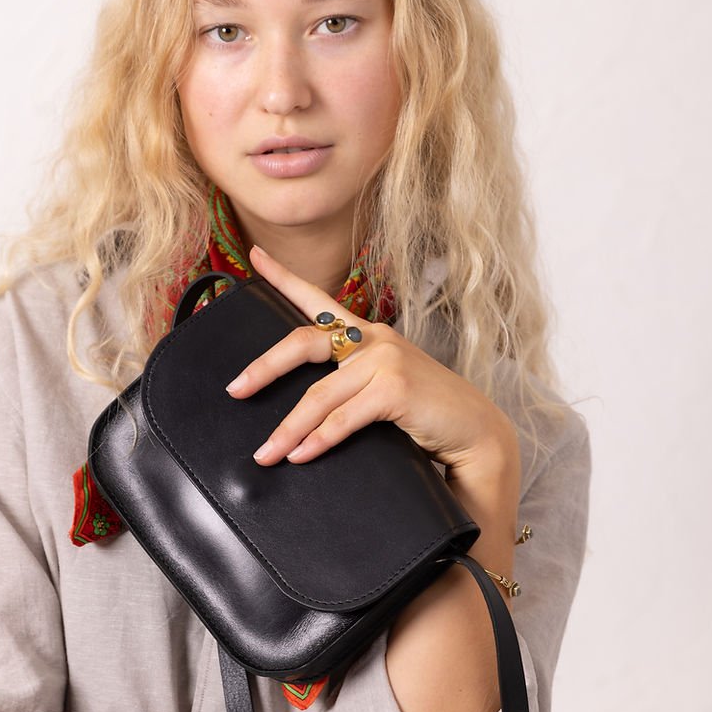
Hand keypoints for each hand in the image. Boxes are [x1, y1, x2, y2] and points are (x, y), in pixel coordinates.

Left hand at [226, 246, 515, 480]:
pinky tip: (302, 455)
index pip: (317, 302)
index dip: (284, 277)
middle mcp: (374, 340)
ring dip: (289, 429)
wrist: (476, 435)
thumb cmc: (428, 416)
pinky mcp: (396, 388)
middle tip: (235, 391)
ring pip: (319, 395)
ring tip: (267, 454)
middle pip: (302, 343)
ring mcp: (386, 360)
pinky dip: (319, 439)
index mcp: (368, 336)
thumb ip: (349, 388)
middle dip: (264, 368)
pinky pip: (343, 417)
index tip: (254, 256)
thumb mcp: (383, 391)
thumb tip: (303, 416)